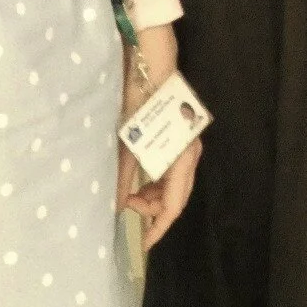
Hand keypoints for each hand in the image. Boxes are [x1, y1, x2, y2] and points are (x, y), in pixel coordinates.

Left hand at [116, 22, 200, 248]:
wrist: (151, 60)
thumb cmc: (137, 97)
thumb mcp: (126, 139)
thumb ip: (124, 175)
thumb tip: (117, 207)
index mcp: (181, 156)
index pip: (174, 204)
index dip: (159, 227)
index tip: (144, 246)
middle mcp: (190, 153)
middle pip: (176, 196)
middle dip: (152, 210)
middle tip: (126, 210)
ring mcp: (186, 144)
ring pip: (173, 183)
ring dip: (152, 194)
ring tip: (129, 194)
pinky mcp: (179, 136)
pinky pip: (171, 168)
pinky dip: (155, 178)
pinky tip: (138, 177)